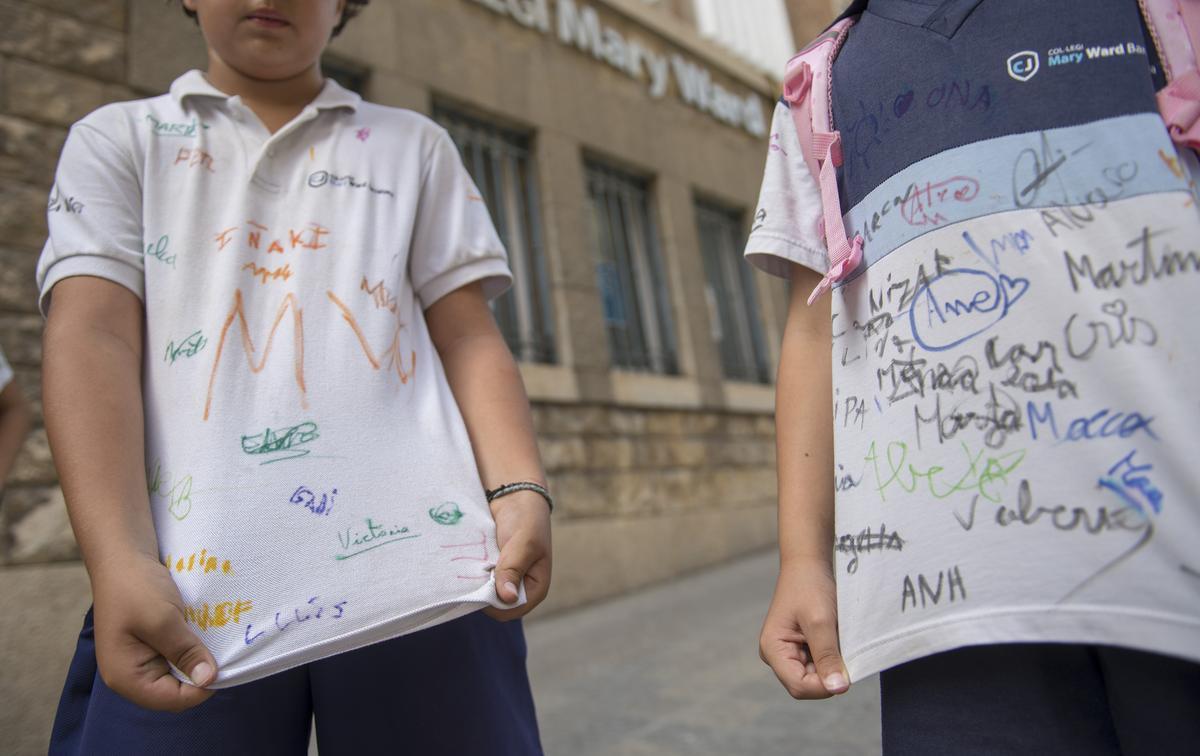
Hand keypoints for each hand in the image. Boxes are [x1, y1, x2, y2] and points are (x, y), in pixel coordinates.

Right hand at [90, 551, 218, 711]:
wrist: (123, 555)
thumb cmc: (136, 587)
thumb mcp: (163, 620)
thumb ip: (185, 652)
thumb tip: (208, 680)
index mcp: (126, 677)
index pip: (171, 700)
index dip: (201, 688)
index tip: (224, 664)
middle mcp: (130, 675)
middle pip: (175, 691)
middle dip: (199, 675)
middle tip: (222, 651)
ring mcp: (139, 660)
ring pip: (178, 674)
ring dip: (197, 660)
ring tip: (215, 642)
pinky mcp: (149, 645)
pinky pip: (175, 658)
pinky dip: (191, 649)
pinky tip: (204, 635)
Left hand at [485, 490, 551, 620]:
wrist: (515, 497)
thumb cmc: (526, 520)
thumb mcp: (523, 544)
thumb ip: (513, 569)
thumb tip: (507, 597)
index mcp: (536, 589)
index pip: (510, 611)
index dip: (494, 602)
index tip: (481, 582)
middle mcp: (520, 588)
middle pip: (495, 605)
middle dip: (483, 591)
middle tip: (475, 569)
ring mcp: (505, 580)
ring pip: (485, 593)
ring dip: (476, 582)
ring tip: (472, 563)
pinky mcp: (493, 570)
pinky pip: (479, 581)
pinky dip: (472, 573)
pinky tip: (470, 560)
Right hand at [759, 557, 849, 698]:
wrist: (808, 564)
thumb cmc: (810, 587)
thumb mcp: (821, 622)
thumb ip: (828, 657)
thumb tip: (838, 689)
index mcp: (772, 649)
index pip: (799, 686)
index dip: (824, 686)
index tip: (847, 670)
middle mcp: (776, 655)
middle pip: (806, 685)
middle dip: (828, 673)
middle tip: (842, 649)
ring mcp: (786, 652)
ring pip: (814, 677)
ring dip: (831, 664)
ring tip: (836, 639)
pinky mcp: (798, 648)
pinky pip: (817, 665)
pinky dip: (831, 656)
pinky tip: (834, 638)